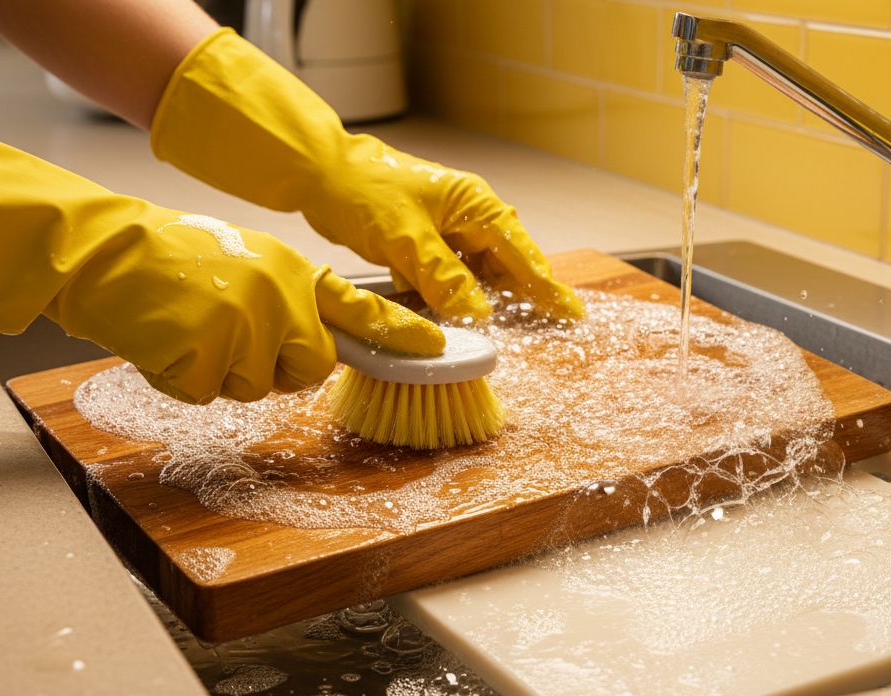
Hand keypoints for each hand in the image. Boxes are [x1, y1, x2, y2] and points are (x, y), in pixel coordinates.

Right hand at [49, 212, 444, 403]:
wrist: (110, 254)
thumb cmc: (178, 259)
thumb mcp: (252, 262)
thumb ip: (291, 299)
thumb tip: (315, 348)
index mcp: (295, 272)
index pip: (360, 307)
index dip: (400, 331)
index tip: (437, 347)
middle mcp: (282, 300)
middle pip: (313, 367)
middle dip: (283, 368)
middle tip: (237, 337)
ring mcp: (248, 330)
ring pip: (259, 388)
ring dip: (226, 372)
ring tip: (194, 327)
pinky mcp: (209, 360)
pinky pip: (212, 396)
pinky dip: (187, 380)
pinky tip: (170, 342)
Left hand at [151, 29, 584, 322]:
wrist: (319, 174)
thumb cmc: (363, 192)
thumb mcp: (406, 241)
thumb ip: (445, 279)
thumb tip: (480, 313)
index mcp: (474, 204)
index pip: (521, 252)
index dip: (546, 286)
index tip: (571, 313)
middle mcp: (468, 215)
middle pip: (505, 265)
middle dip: (518, 296)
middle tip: (540, 327)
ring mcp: (447, 229)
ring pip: (477, 274)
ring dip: (479, 300)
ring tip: (493, 327)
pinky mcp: (426, 243)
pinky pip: (449, 276)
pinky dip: (450, 296)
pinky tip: (449, 315)